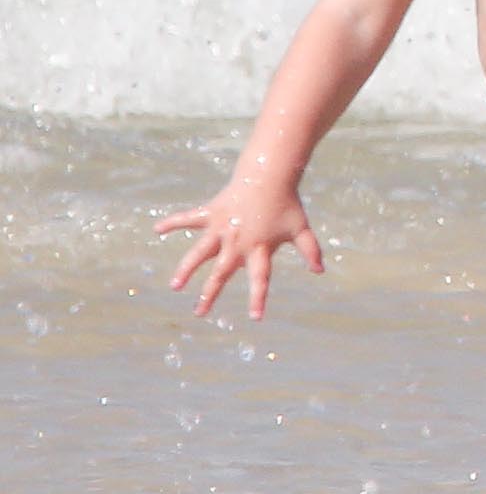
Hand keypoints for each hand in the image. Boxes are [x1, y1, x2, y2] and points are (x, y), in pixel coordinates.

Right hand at [158, 176, 324, 318]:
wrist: (269, 175)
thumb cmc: (286, 204)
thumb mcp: (300, 229)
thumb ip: (310, 250)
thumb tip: (321, 271)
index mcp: (259, 248)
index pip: (260, 278)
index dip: (258, 298)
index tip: (255, 318)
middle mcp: (237, 242)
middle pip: (222, 273)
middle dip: (210, 294)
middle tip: (199, 313)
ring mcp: (221, 228)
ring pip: (199, 252)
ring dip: (186, 269)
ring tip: (175, 285)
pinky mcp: (210, 213)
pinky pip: (188, 218)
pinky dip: (172, 222)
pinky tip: (156, 229)